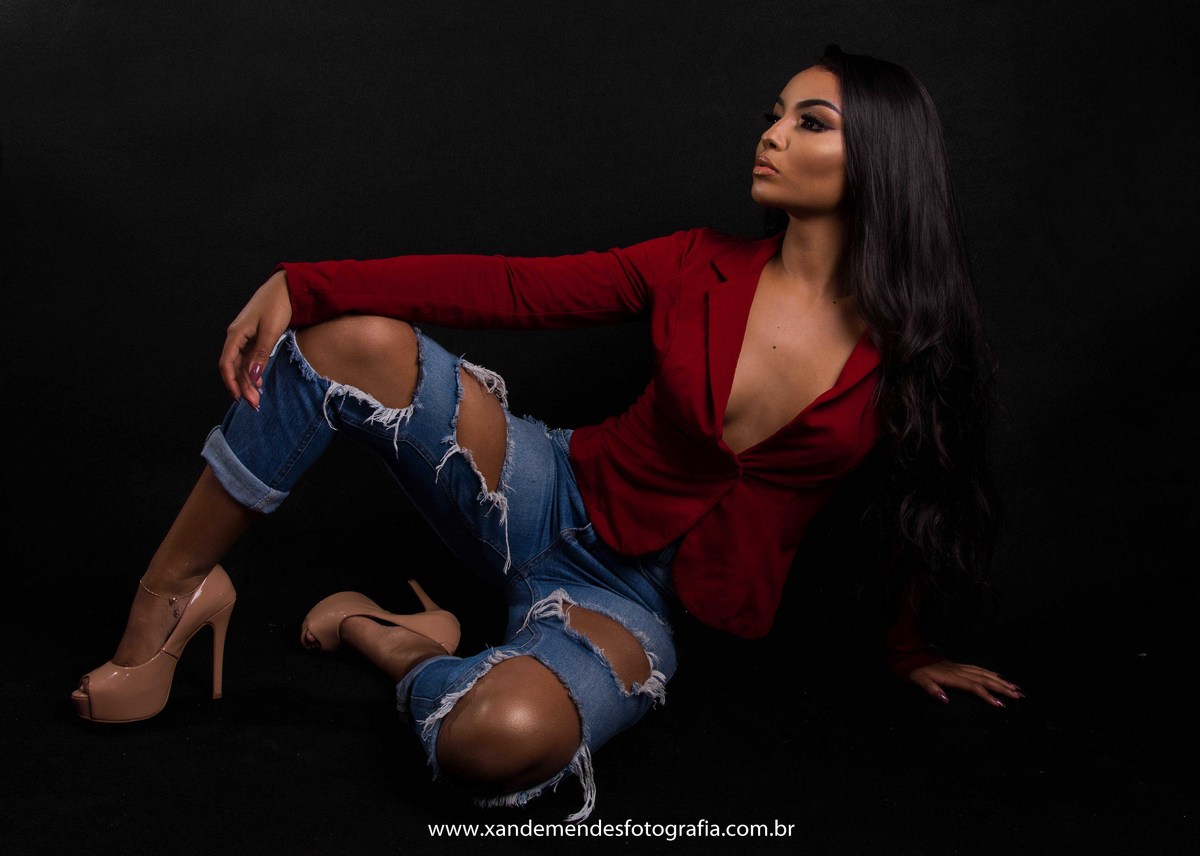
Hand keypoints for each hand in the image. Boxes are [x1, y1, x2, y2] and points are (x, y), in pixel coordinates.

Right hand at [219, 270, 292, 408]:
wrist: (286, 288)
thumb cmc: (277, 305)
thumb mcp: (271, 331)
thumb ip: (261, 354)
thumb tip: (252, 377)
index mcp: (236, 334)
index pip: (226, 363)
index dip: (230, 382)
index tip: (238, 398)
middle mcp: (237, 336)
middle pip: (234, 367)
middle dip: (242, 386)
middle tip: (254, 404)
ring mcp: (245, 338)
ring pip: (241, 365)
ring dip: (247, 382)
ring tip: (257, 398)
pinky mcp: (254, 338)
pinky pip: (248, 359)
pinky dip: (252, 372)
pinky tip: (258, 382)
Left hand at [906, 660, 1023, 707]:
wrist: (911, 656)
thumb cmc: (915, 671)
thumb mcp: (918, 680)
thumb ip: (931, 689)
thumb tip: (945, 700)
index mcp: (952, 677)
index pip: (974, 687)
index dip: (987, 695)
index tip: (1001, 704)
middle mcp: (959, 671)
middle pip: (985, 679)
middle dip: (1002, 688)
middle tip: (1019, 695)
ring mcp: (960, 667)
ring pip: (984, 673)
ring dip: (1001, 681)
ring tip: (1015, 688)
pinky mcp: (958, 665)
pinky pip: (979, 668)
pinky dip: (991, 673)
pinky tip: (999, 676)